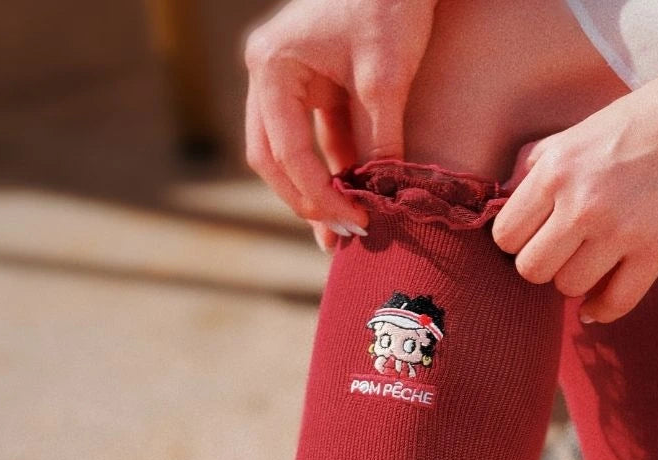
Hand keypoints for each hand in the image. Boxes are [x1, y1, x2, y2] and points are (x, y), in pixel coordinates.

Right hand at [244, 0, 437, 251]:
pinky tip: (355, 198)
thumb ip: (380, 141)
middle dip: (305, 201)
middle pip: (273, 158)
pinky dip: (333, 168)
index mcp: (272, 68)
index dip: (319, 196)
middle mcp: (268, 75)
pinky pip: (315, 138)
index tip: (355, 224)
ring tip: (345, 230)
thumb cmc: (388, 2)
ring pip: (288, 152)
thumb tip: (382, 200)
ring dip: (316, 190)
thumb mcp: (386, 77)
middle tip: (339, 238)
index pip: (287, 152)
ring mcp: (287, 79)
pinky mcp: (313, 84)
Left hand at [492, 69, 657, 321]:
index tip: (537, 236)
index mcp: (558, 166)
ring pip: (569, 288)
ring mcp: (620, 229)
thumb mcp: (586, 126)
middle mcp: (582, 201)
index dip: (518, 240)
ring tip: (592, 261)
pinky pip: (615, 302)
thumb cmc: (654, 114)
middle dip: (544, 266)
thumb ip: (543, 159)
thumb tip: (505, 193)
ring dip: (577, 281)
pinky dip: (602, 310)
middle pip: (531, 269)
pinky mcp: (656, 250)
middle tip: (563, 253)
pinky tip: (599, 304)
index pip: (506, 233)